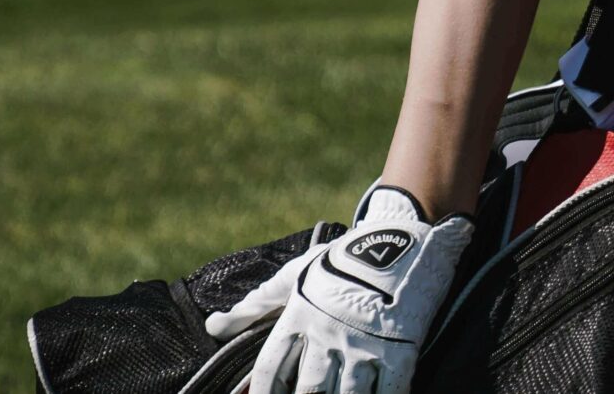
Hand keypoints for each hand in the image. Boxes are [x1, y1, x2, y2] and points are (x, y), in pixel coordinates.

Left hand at [208, 184, 475, 393]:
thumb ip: (254, 306)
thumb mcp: (295, 276)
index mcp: (300, 317)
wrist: (401, 235)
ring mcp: (366, 343)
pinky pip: (390, 390)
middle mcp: (329, 334)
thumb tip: (212, 327)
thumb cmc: (342, 260)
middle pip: (309, 390)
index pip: (271, 370)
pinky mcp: (401, 347)